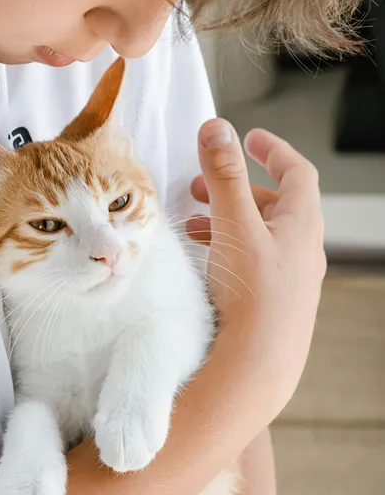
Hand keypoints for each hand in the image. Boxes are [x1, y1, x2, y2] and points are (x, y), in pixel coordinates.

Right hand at [188, 119, 325, 409]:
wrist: (258, 366)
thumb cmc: (252, 294)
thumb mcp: (234, 223)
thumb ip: (223, 175)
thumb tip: (216, 127)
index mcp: (302, 225)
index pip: (297, 172)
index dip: (273, 150)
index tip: (250, 139)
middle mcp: (303, 251)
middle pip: (275, 205)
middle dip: (237, 188)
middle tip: (201, 185)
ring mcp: (291, 279)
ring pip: (260, 236)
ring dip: (227, 220)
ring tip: (193, 223)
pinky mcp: (273, 303)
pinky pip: (253, 263)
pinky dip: (228, 249)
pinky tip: (203, 259)